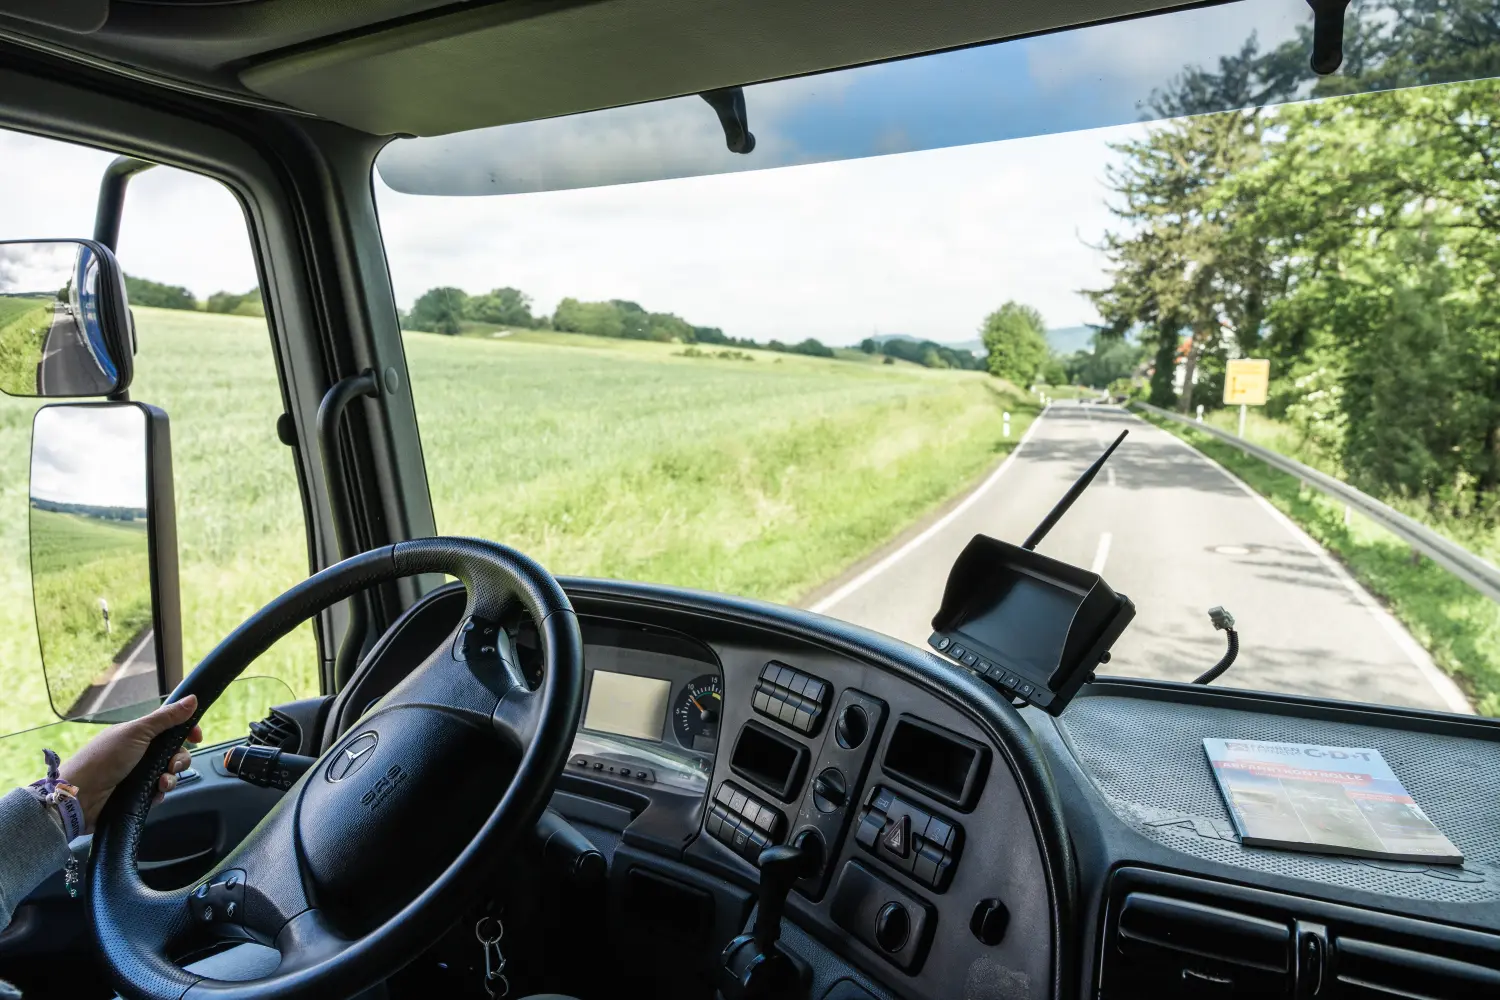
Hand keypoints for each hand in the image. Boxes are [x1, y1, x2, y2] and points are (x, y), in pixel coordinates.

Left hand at [59, 695, 202, 831]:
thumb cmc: (105, 758)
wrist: (80, 796)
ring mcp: (139, 775)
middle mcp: (141, 753)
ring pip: (170, 774)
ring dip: (171, 778)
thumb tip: (192, 698)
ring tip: (160, 782)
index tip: (197, 737)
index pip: (171, 729)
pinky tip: (153, 793)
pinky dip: (160, 793)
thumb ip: (166, 718)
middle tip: (171, 765)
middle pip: (175, 753)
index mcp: (140, 735)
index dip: (186, 732)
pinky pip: (160, 793)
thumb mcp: (136, 732)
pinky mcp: (138, 795)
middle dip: (180, 759)